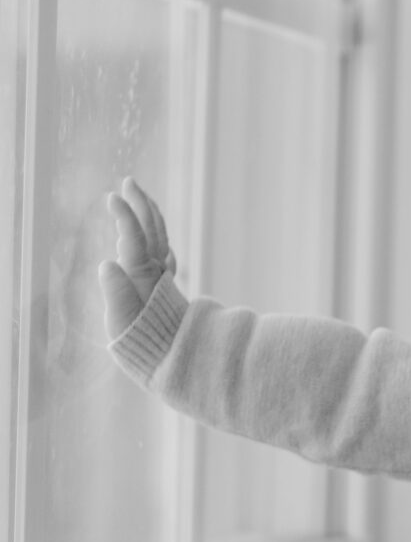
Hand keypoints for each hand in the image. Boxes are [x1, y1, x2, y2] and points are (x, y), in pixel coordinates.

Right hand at [100, 176, 175, 340]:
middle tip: (128, 181)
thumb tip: (107, 264)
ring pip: (159, 238)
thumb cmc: (141, 345)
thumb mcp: (122, 322)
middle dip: (141, 204)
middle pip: (151, 231)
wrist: (173, 360)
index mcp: (142, 278)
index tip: (112, 197)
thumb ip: (116, 293)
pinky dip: (155, 234)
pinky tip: (151, 232)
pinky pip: (161, 250)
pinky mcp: (163, 285)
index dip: (125, 217)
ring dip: (149, 215)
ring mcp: (162, 277)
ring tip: (139, 197)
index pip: (134, 240)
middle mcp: (155, 273)